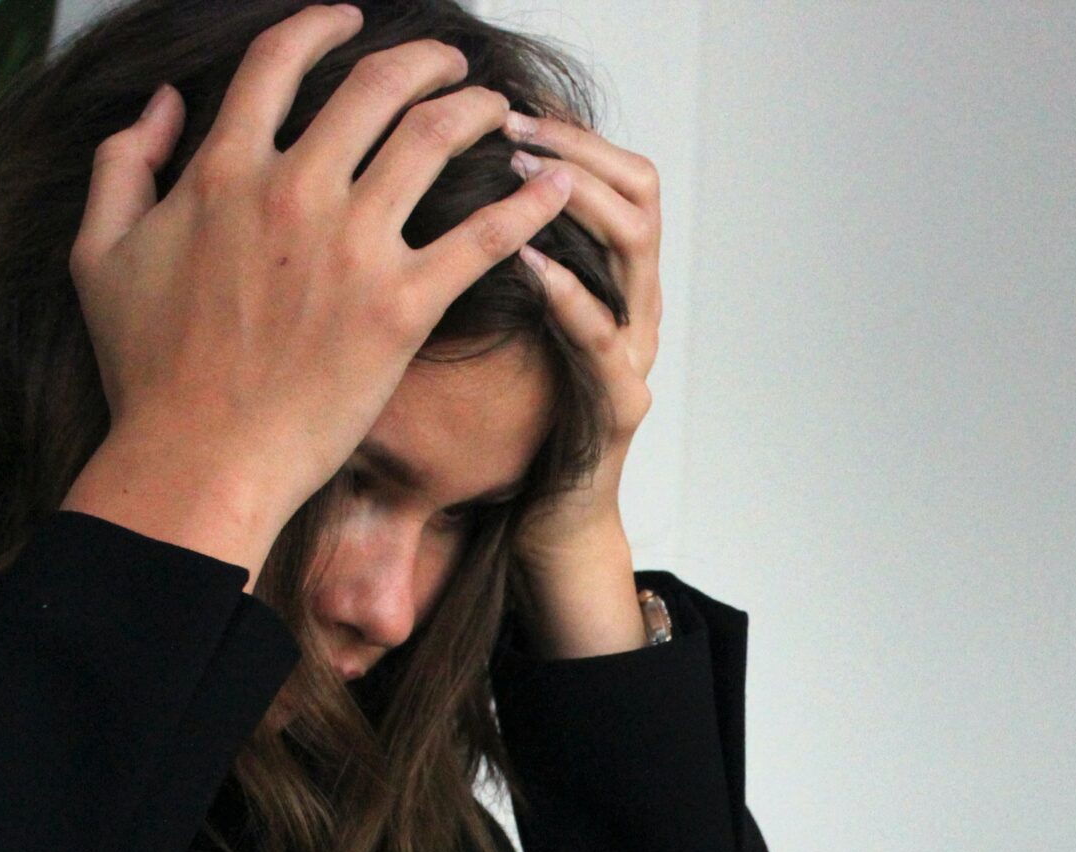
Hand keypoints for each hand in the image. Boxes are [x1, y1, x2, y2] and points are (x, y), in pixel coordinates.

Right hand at [60, 4, 575, 581]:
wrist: (198, 459)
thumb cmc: (147, 371)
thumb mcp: (99, 253)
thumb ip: (124, 163)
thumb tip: (163, 103)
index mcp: (223, 170)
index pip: (280, 61)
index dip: (321, 26)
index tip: (350, 20)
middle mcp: (294, 191)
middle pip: (376, 85)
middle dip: (424, 60)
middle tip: (450, 64)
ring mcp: (353, 247)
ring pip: (435, 139)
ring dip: (477, 110)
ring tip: (499, 109)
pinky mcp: (402, 308)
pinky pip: (483, 237)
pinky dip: (528, 204)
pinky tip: (556, 184)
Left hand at [505, 112, 662, 657]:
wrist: (546, 522)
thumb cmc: (517, 421)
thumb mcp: (506, 322)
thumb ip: (495, 259)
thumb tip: (436, 184)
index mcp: (613, 279)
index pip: (620, 174)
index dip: (574, 132)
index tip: (513, 105)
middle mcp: (637, 305)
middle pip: (639, 193)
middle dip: (576, 149)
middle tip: (512, 126)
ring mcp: (636, 353)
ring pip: (636, 249)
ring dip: (576, 200)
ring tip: (518, 175)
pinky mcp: (621, 405)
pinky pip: (604, 337)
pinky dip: (568, 293)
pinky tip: (527, 262)